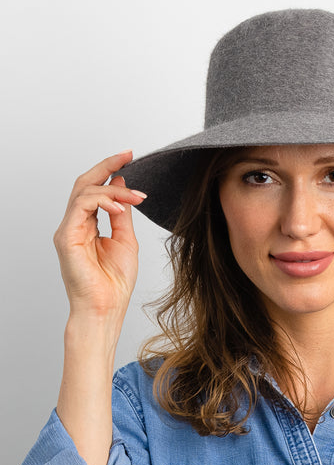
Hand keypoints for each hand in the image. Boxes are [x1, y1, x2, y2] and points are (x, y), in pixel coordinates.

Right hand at [53, 150, 146, 323]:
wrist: (105, 308)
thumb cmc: (114, 283)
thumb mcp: (126, 241)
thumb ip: (122, 214)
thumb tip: (121, 186)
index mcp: (87, 226)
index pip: (95, 190)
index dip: (110, 171)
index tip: (129, 158)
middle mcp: (75, 225)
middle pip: (85, 184)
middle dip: (107, 166)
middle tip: (128, 156)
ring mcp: (68, 230)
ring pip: (85, 192)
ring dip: (113, 189)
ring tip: (136, 196)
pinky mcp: (66, 237)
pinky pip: (81, 207)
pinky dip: (102, 201)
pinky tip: (120, 206)